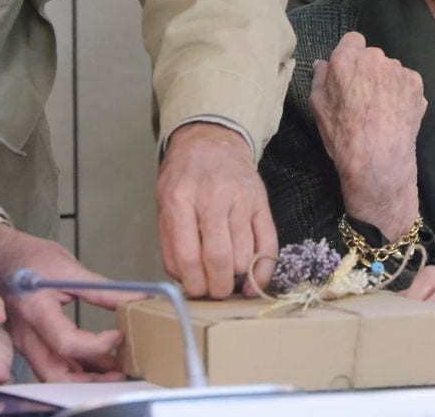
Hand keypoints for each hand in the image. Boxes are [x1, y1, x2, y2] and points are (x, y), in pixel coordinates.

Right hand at [0, 226, 126, 381]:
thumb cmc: (30, 256)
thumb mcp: (67, 267)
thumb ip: (100, 289)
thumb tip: (135, 298)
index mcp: (34, 310)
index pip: (66, 343)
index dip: (96, 345)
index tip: (119, 334)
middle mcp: (25, 334)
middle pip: (56, 373)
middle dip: (90, 380)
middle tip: (120, 372)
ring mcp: (23, 342)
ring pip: (54, 374)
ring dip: (85, 377)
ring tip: (115, 369)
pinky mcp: (28, 343)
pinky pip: (51, 364)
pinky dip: (75, 367)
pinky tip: (98, 362)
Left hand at [157, 122, 276, 298]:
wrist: (212, 140)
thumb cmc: (185, 177)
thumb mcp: (165, 202)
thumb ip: (171, 241)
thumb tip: (185, 282)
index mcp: (180, 199)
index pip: (188, 255)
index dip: (195, 284)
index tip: (197, 292)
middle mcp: (212, 197)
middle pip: (220, 258)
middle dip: (218, 287)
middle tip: (215, 293)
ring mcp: (240, 199)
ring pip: (245, 256)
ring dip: (238, 278)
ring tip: (229, 278)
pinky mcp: (261, 202)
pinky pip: (269, 245)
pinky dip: (264, 271)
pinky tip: (253, 283)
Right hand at [309, 32, 425, 237]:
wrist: (377, 161)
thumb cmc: (341, 133)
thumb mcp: (317, 104)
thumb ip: (320, 77)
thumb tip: (323, 64)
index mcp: (346, 59)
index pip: (352, 40)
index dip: (351, 55)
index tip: (349, 73)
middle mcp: (374, 58)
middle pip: (372, 55)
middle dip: (368, 69)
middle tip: (364, 95)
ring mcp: (398, 70)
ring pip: (390, 69)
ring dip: (386, 81)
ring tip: (382, 108)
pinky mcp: (416, 85)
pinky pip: (406, 81)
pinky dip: (401, 92)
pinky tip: (395, 112)